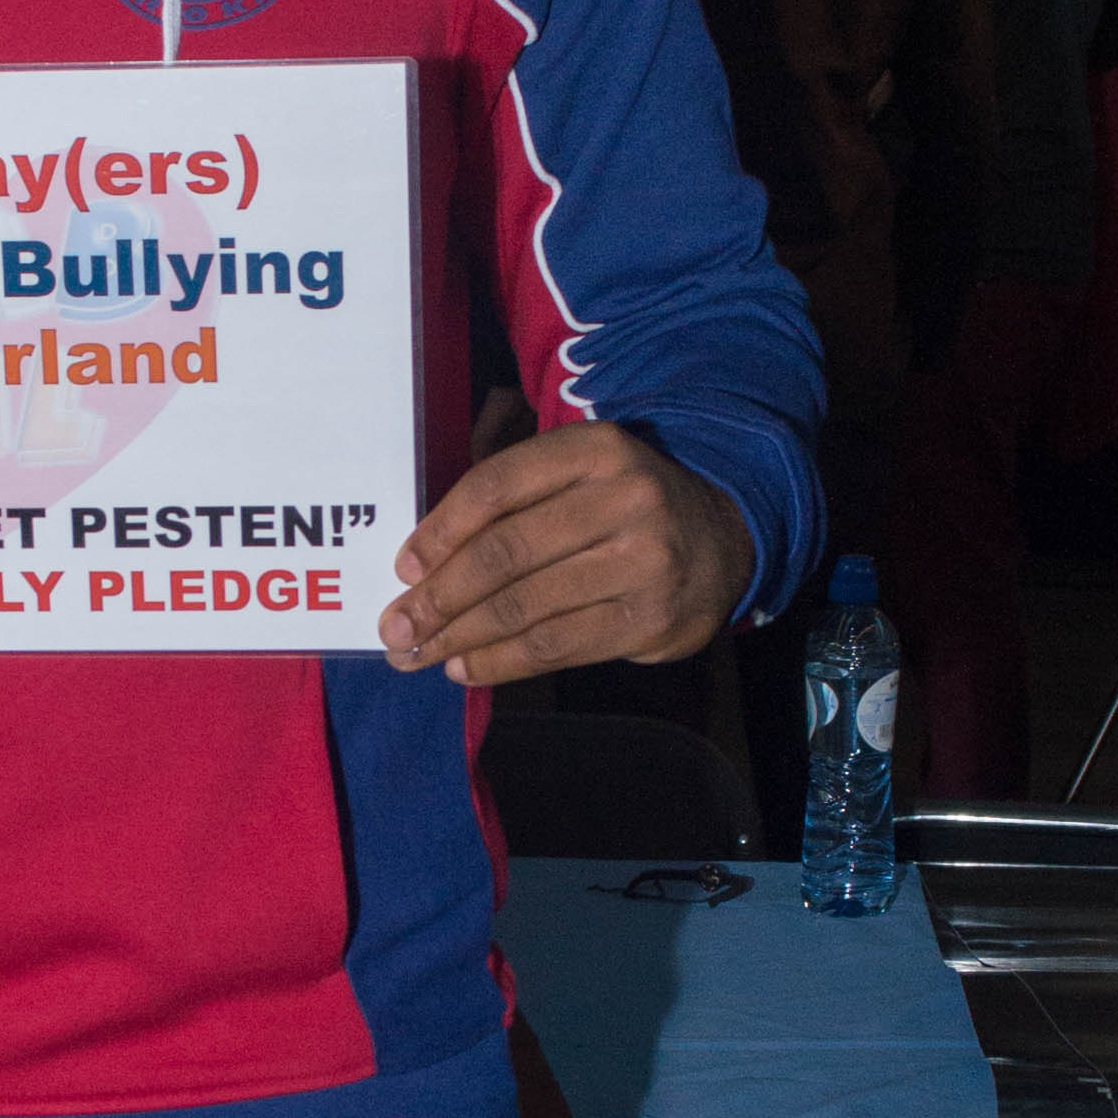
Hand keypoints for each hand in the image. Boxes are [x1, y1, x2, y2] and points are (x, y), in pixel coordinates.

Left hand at [380, 420, 753, 686]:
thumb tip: (420, 561)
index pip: (499, 484)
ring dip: (458, 638)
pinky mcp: (648, 620)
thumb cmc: (621, 507)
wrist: (722, 541)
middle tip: (394, 628)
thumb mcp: (580, 472)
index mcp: (597, 448)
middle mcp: (625, 498)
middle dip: (439, 597)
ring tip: (416, 655)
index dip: (441, 529)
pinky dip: (499, 663)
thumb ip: (511, 494)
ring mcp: (643, 562)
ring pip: (525, 606)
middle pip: (506, 552)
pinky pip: (554, 647)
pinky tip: (464, 669)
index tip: (402, 569)